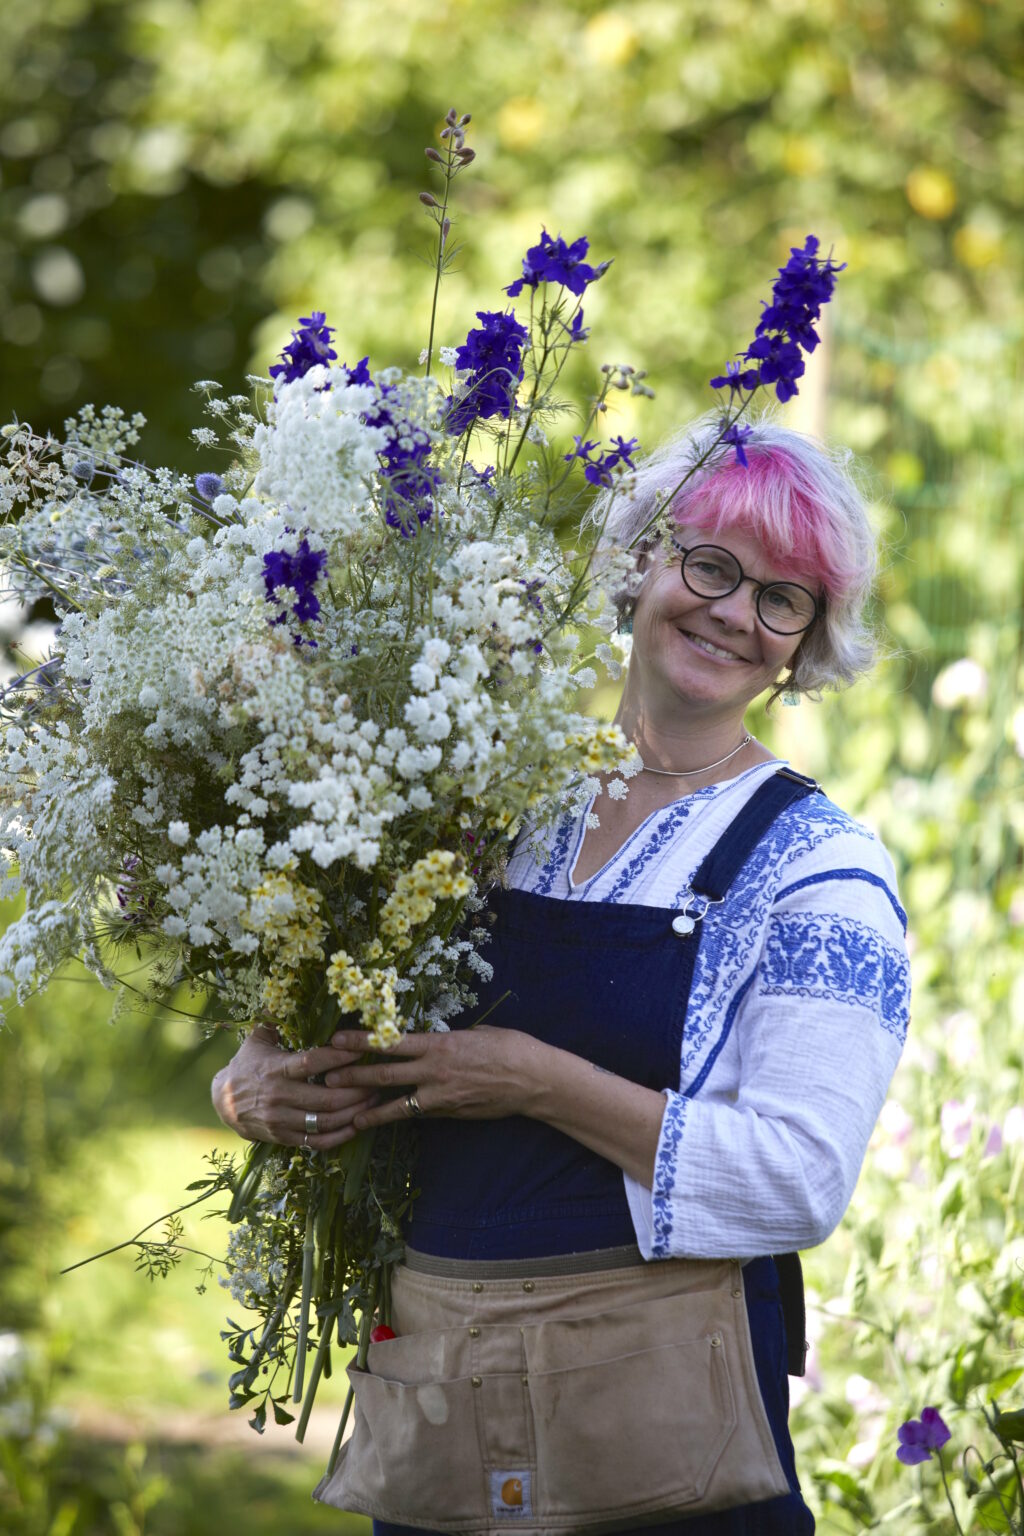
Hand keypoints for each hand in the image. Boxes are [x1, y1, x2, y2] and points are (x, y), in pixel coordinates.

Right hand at [211, 1029, 381, 1150]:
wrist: (223, 1102)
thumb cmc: (247, 1065)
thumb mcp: (257, 1040)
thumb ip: (276, 1020)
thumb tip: (290, 992)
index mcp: (275, 1069)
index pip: (311, 1063)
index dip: (339, 1057)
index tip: (361, 1049)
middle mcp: (279, 1096)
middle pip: (326, 1098)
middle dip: (357, 1090)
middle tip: (377, 1080)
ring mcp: (281, 1120)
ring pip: (325, 1121)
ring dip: (354, 1112)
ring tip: (374, 1100)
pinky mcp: (284, 1138)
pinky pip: (317, 1142)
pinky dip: (340, 1136)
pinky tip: (357, 1125)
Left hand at [322, 1027, 543, 1132]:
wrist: (533, 1079)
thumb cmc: (509, 1047)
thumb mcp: (475, 1032)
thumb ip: (447, 1039)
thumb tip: (433, 1040)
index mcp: (439, 1044)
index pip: (390, 1041)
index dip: (360, 1042)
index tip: (337, 1040)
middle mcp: (434, 1070)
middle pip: (384, 1073)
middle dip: (353, 1077)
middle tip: (327, 1079)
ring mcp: (440, 1095)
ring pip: (396, 1104)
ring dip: (369, 1108)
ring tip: (346, 1114)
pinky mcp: (449, 1113)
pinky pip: (418, 1114)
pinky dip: (397, 1117)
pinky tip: (381, 1123)